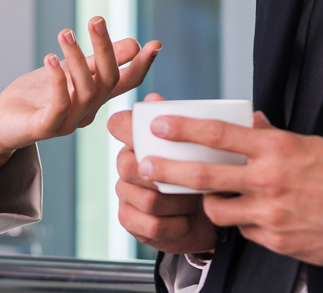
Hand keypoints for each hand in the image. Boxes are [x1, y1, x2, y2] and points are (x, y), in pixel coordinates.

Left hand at [0, 17, 160, 174]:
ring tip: (65, 34)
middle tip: (96, 20)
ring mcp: (68, 123)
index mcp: (96, 98)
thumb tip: (134, 44)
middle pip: (107, 81)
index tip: (155, 44)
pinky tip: (51, 58)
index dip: (141, 65)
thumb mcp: (70, 71)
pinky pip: (60, 105)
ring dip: (77, 60)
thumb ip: (98, 61)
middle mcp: (87, 112)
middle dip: (105, 50)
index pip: (125, 82)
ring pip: (86, 91)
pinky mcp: (46, 128)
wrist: (0, 123)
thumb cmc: (35, 97)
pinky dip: (58, 80)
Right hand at [108, 94, 219, 253]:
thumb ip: (182, 123)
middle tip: (195, 178)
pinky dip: (177, 224)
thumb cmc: (198, 176)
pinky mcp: (129, 221)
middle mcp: (125, 165)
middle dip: (167, 176)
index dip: (128, 127)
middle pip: (129, 166)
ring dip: (178, 202)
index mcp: (137, 141)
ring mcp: (125, 194)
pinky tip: (187, 220)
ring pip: (148, 198)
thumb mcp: (196, 149)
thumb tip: (154, 98)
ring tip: (195, 201)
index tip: (157, 129)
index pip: (119, 125)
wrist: (204, 218)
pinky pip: (152, 224)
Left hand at [136, 111, 322, 266]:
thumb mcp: (312, 144)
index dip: (183, 128)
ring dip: (211, 203)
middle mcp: (270, 180)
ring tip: (213, 196)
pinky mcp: (280, 242)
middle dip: (169, 170)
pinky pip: (247, 231)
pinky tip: (259, 217)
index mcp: (278, 148)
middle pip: (204, 174)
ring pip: (219, 209)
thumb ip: (274, 137)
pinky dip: (246, 223)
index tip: (158, 123)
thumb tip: (248, 125)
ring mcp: (273, 214)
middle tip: (144, 166)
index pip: (219, 133)